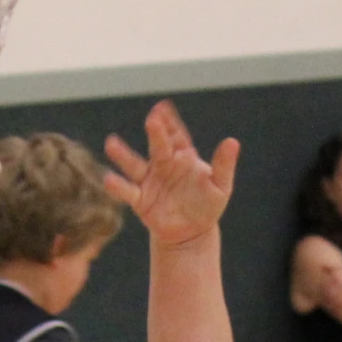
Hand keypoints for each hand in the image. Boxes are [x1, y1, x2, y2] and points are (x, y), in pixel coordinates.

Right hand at [104, 100, 238, 247]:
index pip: (175, 135)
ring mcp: (149, 181)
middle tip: (152, 120)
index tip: (163, 108)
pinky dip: (119, 186)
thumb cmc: (207, 206)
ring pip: (135, 165)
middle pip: (158, 146)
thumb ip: (224, 165)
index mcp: (182, 157)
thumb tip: (232, 141)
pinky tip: (109, 179)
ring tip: (111, 143)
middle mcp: (163, 165)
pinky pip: (128, 192)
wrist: (193, 233)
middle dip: (155, 133)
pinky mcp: (141, 201)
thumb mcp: (220, 186)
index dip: (170, 122)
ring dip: (123, 155)